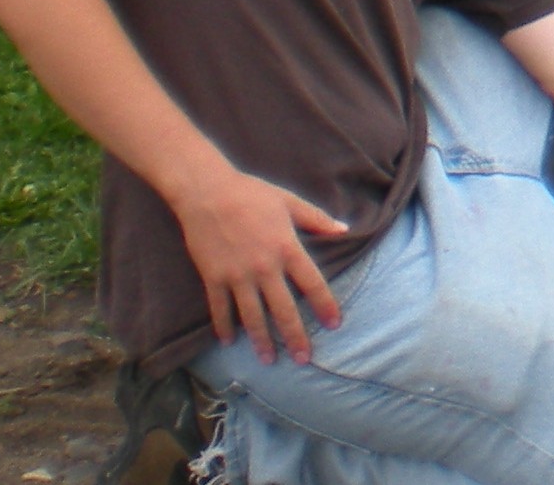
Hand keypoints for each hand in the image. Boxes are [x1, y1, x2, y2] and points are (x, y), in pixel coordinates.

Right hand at [172, 164, 347, 362]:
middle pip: (283, 309)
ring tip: (269, 360)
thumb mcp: (290, 202)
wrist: (207, 193)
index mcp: (287, 248)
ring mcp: (237, 275)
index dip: (325, 305)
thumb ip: (318, 219)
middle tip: (303, 358)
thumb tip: (345, 228)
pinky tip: (229, 342)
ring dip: (261, 339)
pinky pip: (220, 309)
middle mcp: (264, 267)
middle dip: (294, 336)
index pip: (312, 284)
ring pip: (252, 316)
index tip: (334, 324)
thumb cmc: (252, 194)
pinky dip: (224, 326)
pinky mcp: (213, 278)